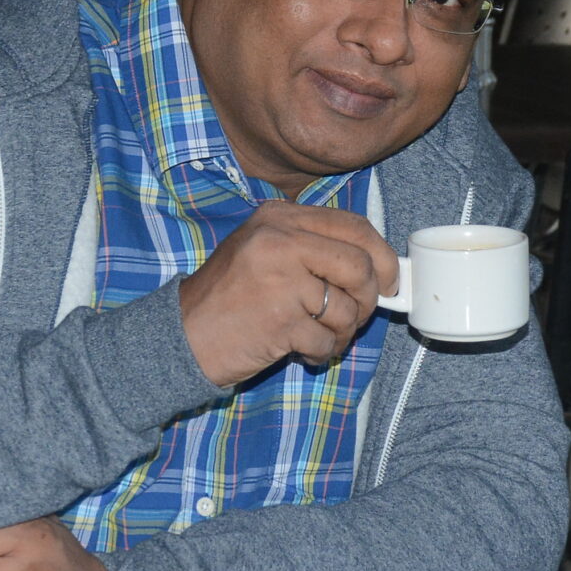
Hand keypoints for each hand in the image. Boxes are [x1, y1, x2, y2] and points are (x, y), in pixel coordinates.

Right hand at [178, 200, 398, 387]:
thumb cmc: (228, 298)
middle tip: (357, 315)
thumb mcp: (263, 251)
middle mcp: (280, 241)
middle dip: (369, 298)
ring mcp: (280, 280)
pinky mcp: (280, 320)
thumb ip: (312, 248)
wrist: (181, 335)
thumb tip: (376, 266)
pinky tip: (304, 351)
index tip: (388, 279)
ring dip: (343, 332)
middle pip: (359, 266)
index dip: (381, 256)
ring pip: (348, 308)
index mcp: (279, 218)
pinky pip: (327, 340)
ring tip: (319, 337)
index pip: (353, 226)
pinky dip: (323, 352)